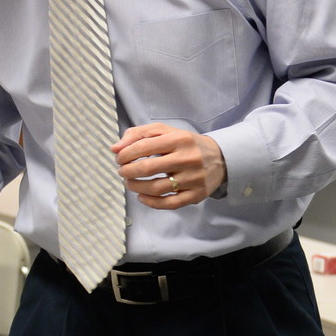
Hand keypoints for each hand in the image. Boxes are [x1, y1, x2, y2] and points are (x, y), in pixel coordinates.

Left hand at [112, 124, 226, 208]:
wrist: (221, 158)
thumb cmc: (186, 144)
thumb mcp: (166, 132)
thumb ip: (138, 134)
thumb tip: (115, 148)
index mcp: (179, 139)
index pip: (143, 146)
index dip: (125, 154)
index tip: (119, 158)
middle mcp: (187, 158)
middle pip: (148, 168)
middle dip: (127, 171)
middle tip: (122, 171)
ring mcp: (193, 178)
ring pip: (156, 188)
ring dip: (135, 187)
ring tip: (129, 183)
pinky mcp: (196, 195)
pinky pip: (169, 203)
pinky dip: (151, 202)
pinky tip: (141, 197)